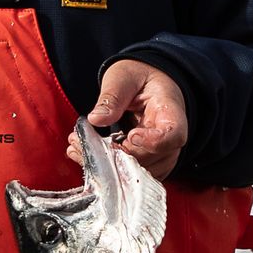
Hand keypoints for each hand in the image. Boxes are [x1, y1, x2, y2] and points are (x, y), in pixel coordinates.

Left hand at [89, 58, 189, 179]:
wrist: (146, 85)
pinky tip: (87, 155)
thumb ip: (112, 98)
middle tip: (81, 142)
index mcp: (171, 112)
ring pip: (138, 172)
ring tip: (79, 148)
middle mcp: (171, 139)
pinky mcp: (149, 164)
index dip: (152, 142)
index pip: (173, 135)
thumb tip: (96, 119)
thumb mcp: (123, 78)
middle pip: (150, 159)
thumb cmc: (139, 77)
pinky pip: (132, 175)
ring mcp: (162, 155)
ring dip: (107, 165)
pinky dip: (108, 169)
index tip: (131, 135)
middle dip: (115, 155)